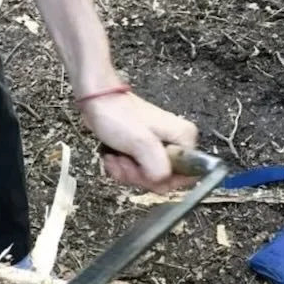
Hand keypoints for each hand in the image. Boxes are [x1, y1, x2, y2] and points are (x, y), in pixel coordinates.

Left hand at [79, 90, 199, 192]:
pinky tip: (112, 156)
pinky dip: (121, 168)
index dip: (164, 180)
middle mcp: (176, 144)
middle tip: (125, 160)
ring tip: (117, 156)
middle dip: (139, 175)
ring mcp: (158, 148)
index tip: (145, 171)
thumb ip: (158, 167)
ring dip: (127, 172)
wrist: (96, 102)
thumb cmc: (118, 115)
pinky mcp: (142, 152)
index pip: (187, 175)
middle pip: (164, 179)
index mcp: (184, 139)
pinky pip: (135, 172)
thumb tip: (162, 181)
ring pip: (147, 177)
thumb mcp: (141, 142)